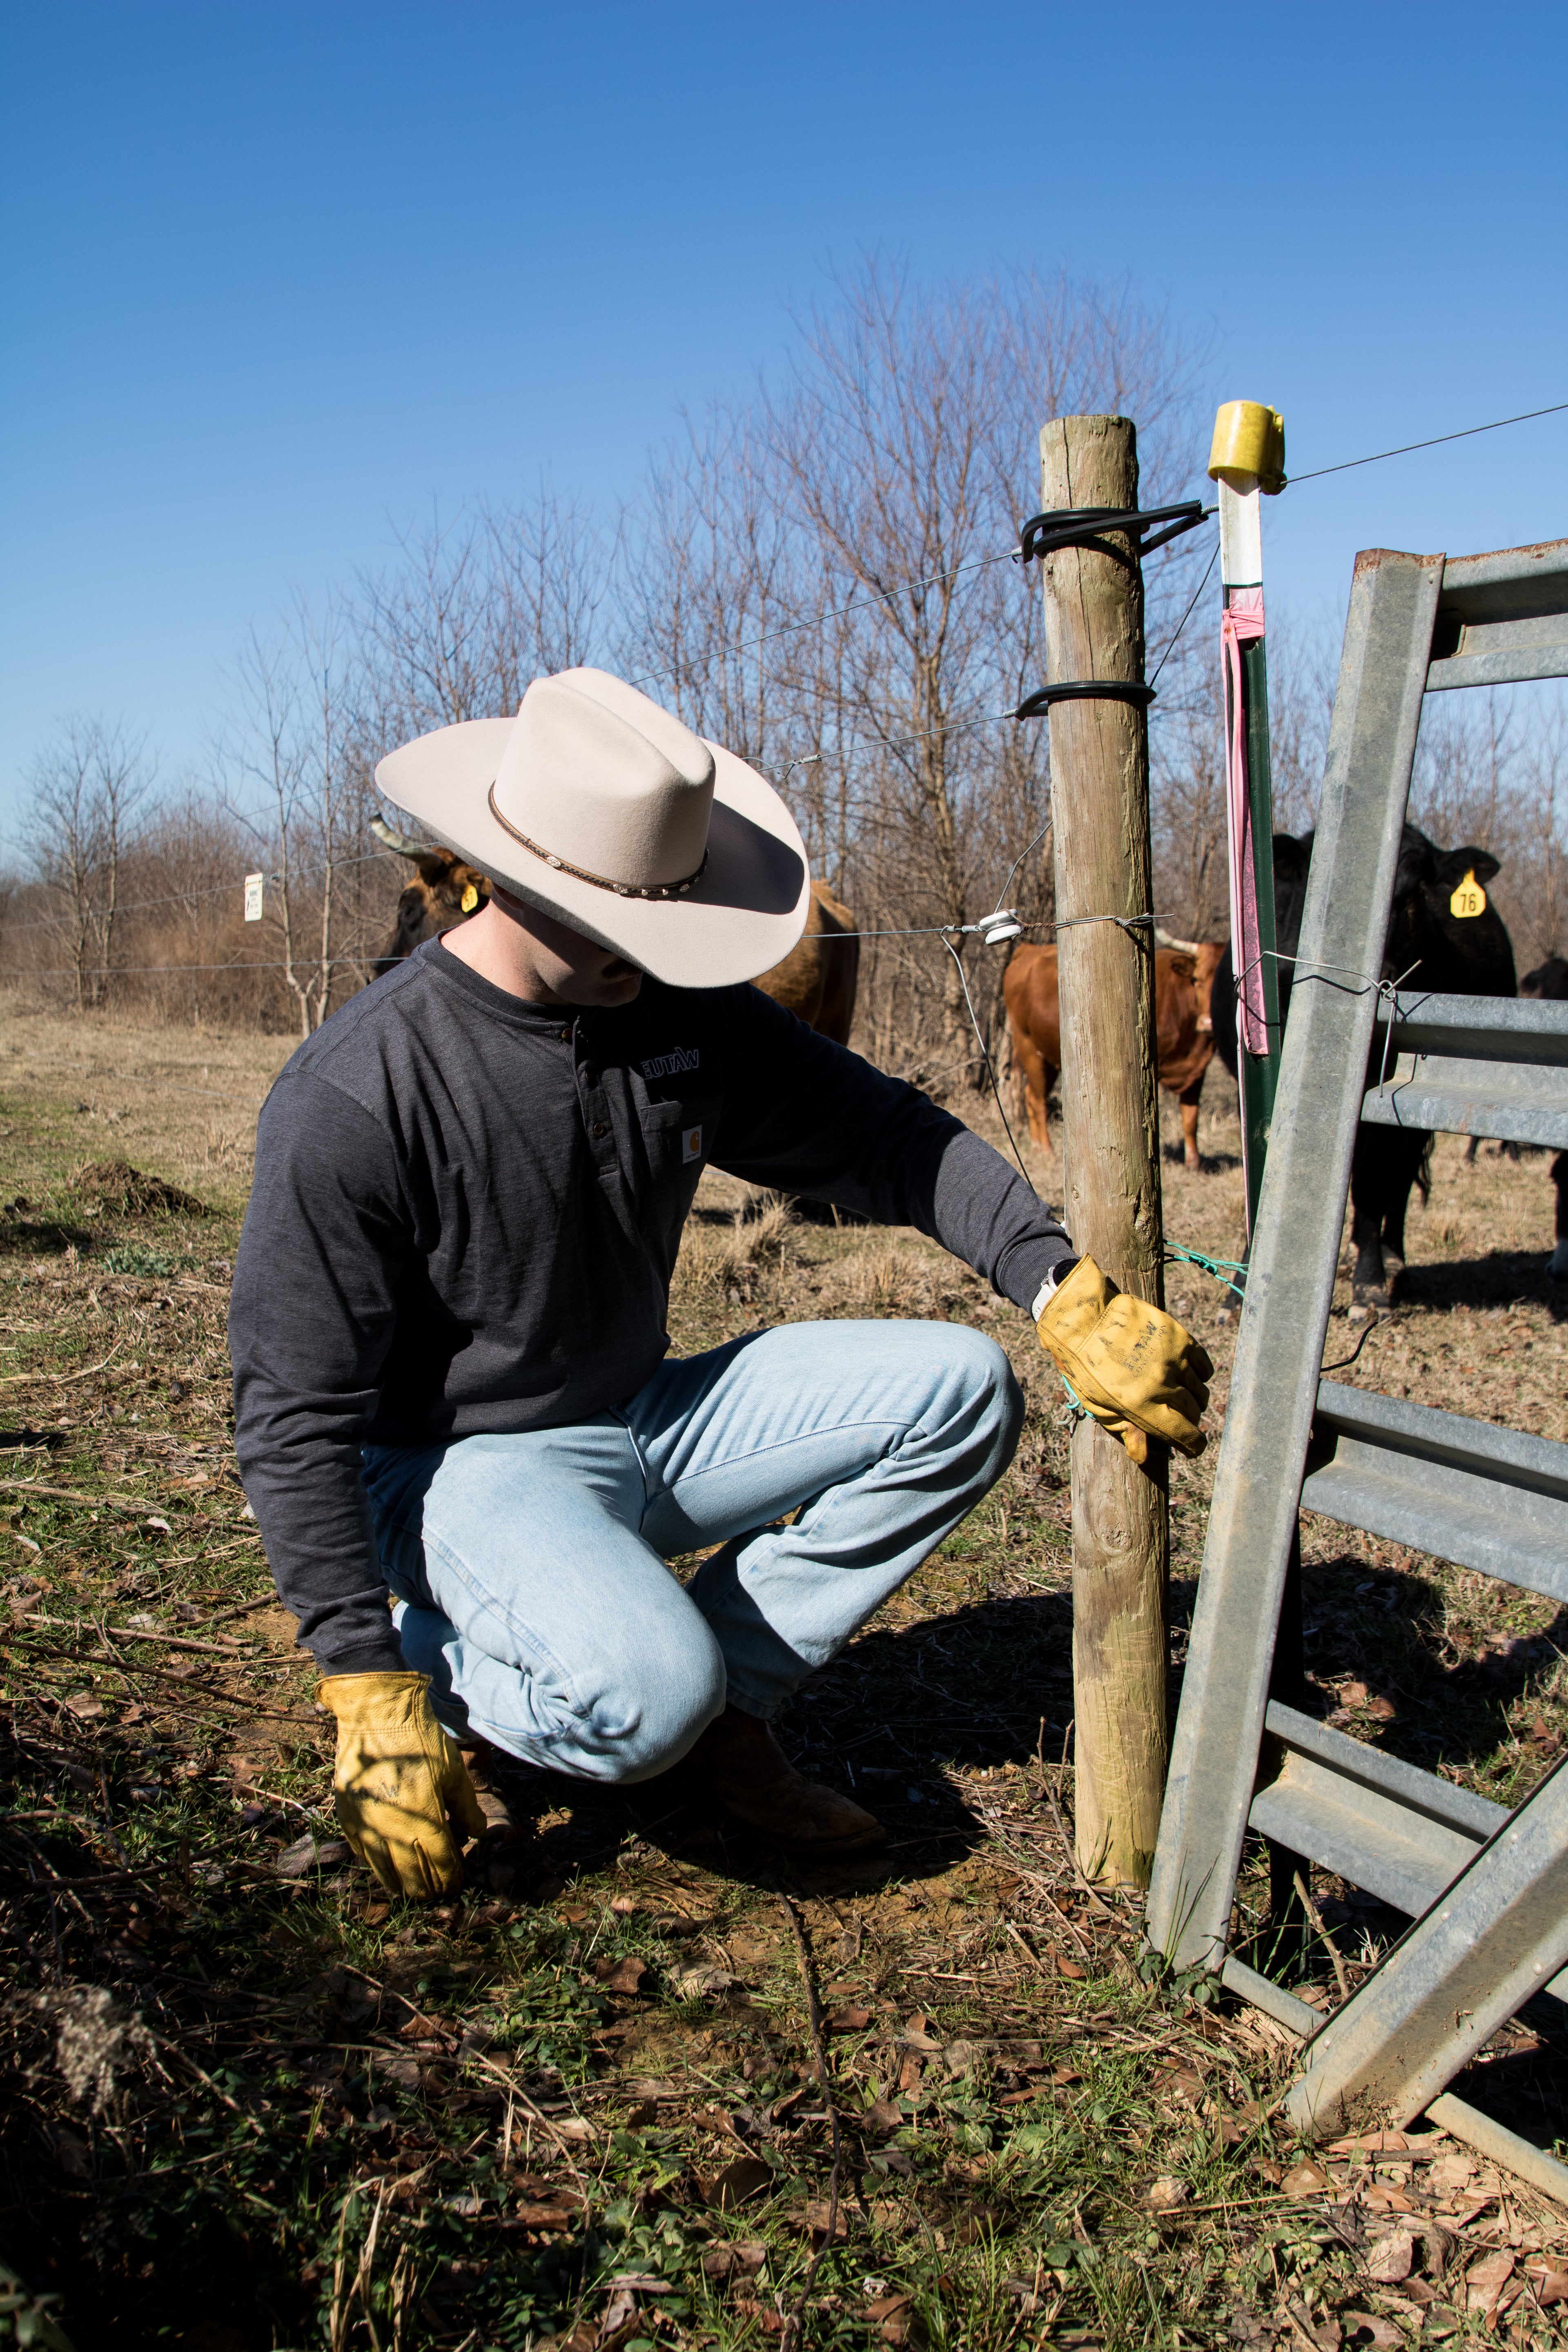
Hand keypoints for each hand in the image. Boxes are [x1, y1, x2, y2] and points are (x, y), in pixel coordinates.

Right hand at [317, 1670, 486, 1898]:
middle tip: (439, 1888)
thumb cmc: (420, 1741)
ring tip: (417, 1887)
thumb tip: (475, 1834)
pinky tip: (389, 1867)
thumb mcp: (454, 1772)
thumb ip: (467, 1808)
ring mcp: (367, 1827)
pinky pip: (364, 1856)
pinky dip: (380, 1867)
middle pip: (413, 1878)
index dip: (452, 1878)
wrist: (376, 1715)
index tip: (458, 1881)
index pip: (441, 1865)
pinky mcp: (349, 1819)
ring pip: (386, 1874)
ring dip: (404, 1884)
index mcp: (424, 1820)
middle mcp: (393, 1831)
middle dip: (430, 1888)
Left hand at [1036, 1255, 1212, 1462]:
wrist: (1084, 1320)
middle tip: (1177, 1417)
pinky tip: (1185, 1375)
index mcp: (1141, 1406)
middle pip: (1194, 1413)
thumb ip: (1125, 1430)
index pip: (1185, 1435)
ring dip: (1194, 1399)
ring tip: (1178, 1395)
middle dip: (1188, 1421)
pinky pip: (1204, 1365)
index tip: (1192, 1446)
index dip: (1193, 1446)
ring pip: (1200, 1391)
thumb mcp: (1098, 1406)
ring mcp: (1174, 1359)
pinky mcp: (1180, 1337)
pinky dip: (1200, 1375)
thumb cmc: (1086, 1367)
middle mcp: (1162, 1384)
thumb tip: (1144, 1456)